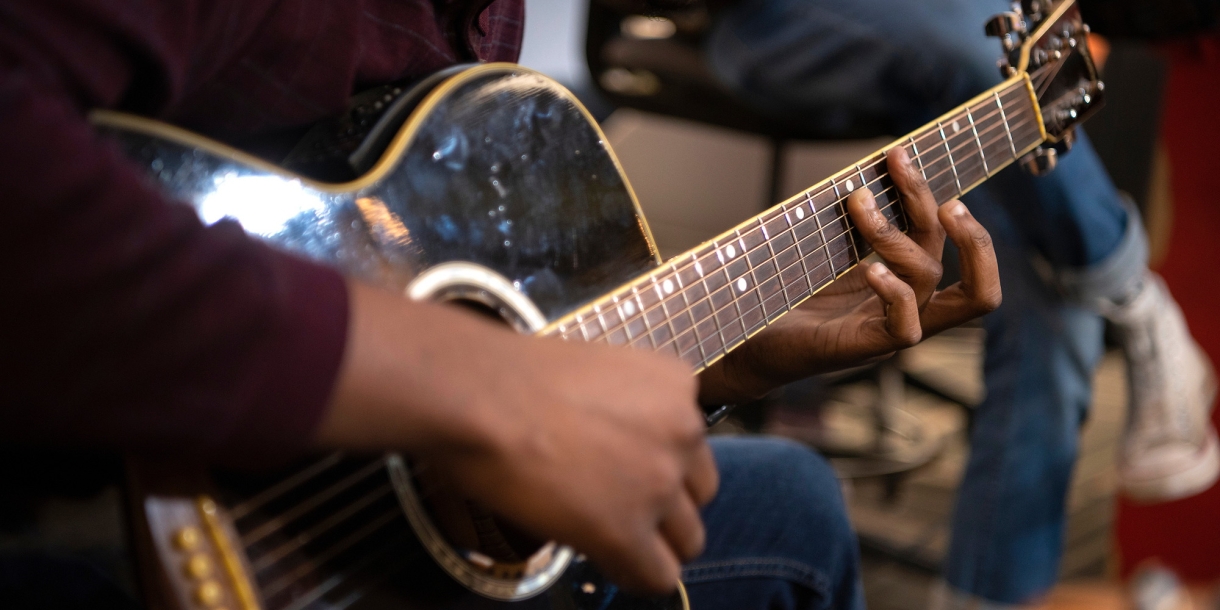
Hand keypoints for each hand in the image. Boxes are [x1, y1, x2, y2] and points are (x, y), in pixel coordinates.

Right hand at [318, 285, 717, 593]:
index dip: (656, 463)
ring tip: (603, 532)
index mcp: (677, 384)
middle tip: (612, 502)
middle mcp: (684, 430)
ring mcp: (660, 482)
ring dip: (651, 542)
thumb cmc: (511, 376)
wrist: (478, 395)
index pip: (693, 444)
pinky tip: (602, 557)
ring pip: (687, 540)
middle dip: (663, 505)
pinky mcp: (628, 529)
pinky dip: (633, 574)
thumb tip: (619, 450)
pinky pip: (658, 576)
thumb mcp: (595, 372)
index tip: (618, 467)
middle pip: (700, 494)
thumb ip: (628, 409)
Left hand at [699, 147, 1001, 403]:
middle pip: (970, 277)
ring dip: (893, 232)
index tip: (920, 172)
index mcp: (904, 288)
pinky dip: (894, 292)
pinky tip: (870, 267)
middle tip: (937, 191)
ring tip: (857, 202)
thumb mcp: (826, 251)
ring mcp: (887, 333)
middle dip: (967, 230)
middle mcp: (907, 311)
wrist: (746, 344)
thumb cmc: (783, 295)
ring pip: (927, 279)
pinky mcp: (861, 349)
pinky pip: (906, 327)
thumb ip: (854, 225)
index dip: (958, 223)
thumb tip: (866, 174)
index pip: (957, 260)